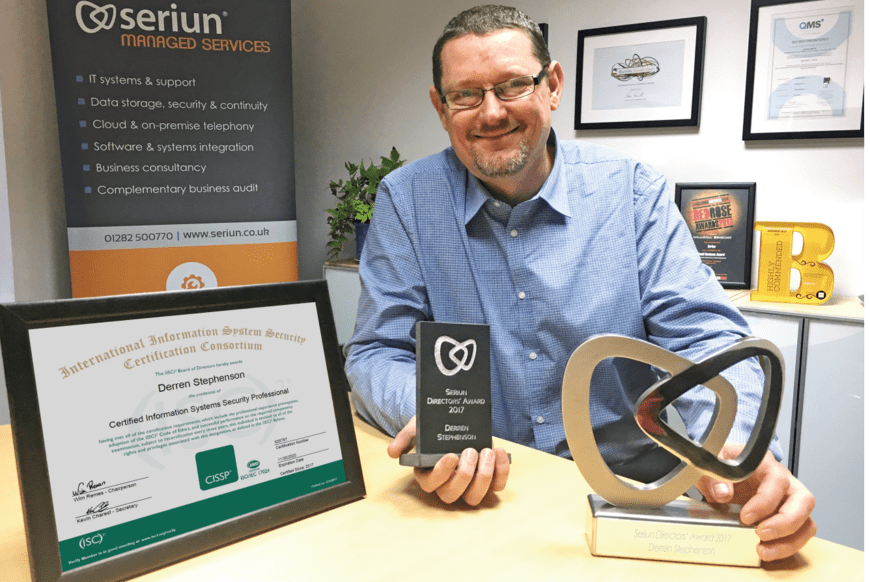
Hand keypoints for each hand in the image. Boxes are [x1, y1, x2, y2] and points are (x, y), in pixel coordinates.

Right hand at [387, 416, 509, 504]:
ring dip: (484, 476)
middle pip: (452, 495)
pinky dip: (501, 471)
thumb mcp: (417, 427)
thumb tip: (393, 451)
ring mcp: (468, 484)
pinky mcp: (488, 480)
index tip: (451, 455)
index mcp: (427, 474)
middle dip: (464, 475)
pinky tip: (498, 452)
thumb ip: (405, 438)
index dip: (442, 474)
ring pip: (474, 496)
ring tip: (487, 452)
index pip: (431, 484)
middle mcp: (447, 484)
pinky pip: (496, 485)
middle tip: (471, 452)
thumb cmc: (433, 428)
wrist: (454, 421)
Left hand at [695, 443, 815, 561]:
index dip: (764, 501)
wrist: (723, 474)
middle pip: (804, 500)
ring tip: (764, 551)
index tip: (745, 517)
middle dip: (785, 523)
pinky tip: (768, 551)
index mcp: (766, 465)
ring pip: (806, 521)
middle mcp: (785, 482)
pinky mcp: (789, 518)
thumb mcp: (713, 466)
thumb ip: (714, 477)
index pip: (777, 481)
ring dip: (789, 541)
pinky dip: (787, 547)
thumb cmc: (724, 467)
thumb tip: (723, 493)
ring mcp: (790, 501)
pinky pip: (800, 534)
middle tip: (761, 534)